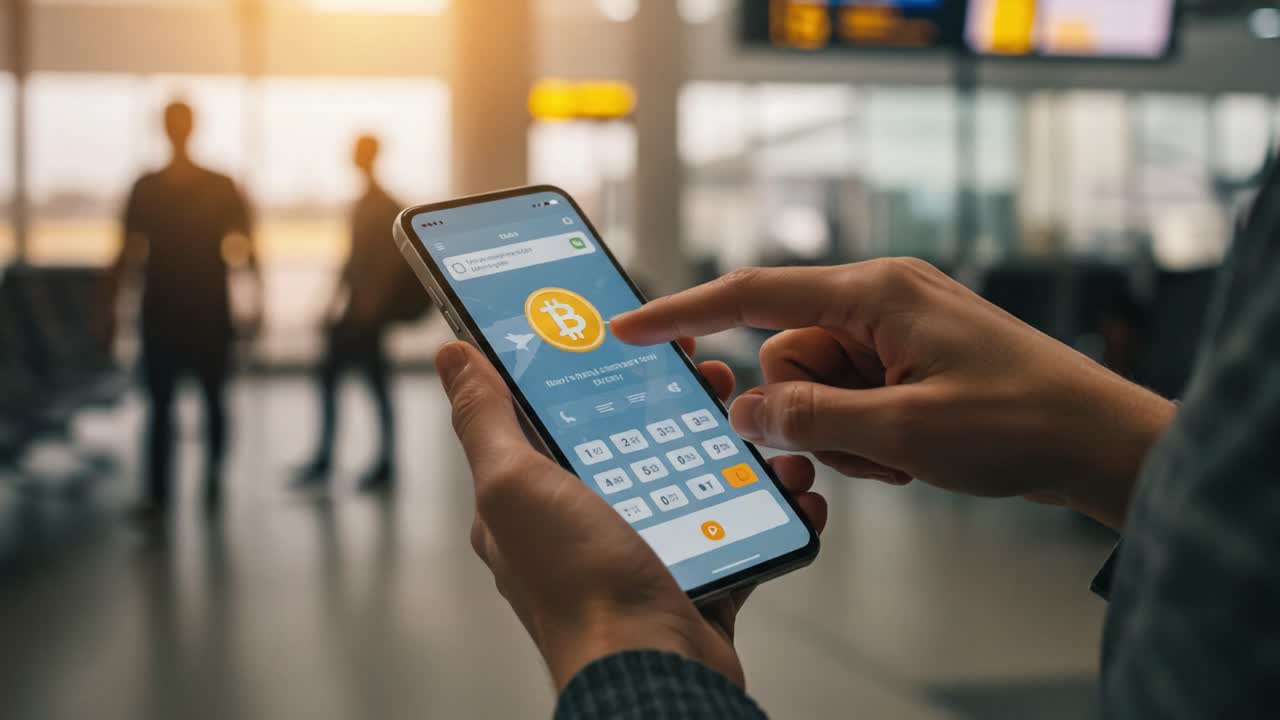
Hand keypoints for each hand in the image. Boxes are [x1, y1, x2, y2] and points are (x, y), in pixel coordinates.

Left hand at [436, 339, 826, 689]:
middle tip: (707, 371)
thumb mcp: (515, 485)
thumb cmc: (579, 588)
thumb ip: (485, 419)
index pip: (552, 413)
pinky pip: (732, 527)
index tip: (627, 331)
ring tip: (753, 420)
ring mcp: (639, 550)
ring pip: (687, 476)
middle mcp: (581, 524)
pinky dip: (764, 503)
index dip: (587, 367)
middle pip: (629, 438)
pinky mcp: (691, 576)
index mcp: (529, 498)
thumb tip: (451, 357)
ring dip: (725, 444)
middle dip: (670, 399)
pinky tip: (787, 483)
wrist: (655, 672)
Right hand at [611, 260, 1175, 529]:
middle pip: (784, 356)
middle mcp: (878, 298)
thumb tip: (747, 411)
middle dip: (808, 410)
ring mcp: (895, 328)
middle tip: (869, 444)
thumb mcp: (903, 433)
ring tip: (904, 451)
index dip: (683, 312)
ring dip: (843, 430)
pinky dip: (866, 432)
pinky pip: (850, 395)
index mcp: (872, 292)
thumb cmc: (1021, 423)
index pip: (752, 295)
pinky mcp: (908, 357)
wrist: (1100, 441)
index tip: (630, 327)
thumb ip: (811, 419)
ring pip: (815, 384)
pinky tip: (914, 449)